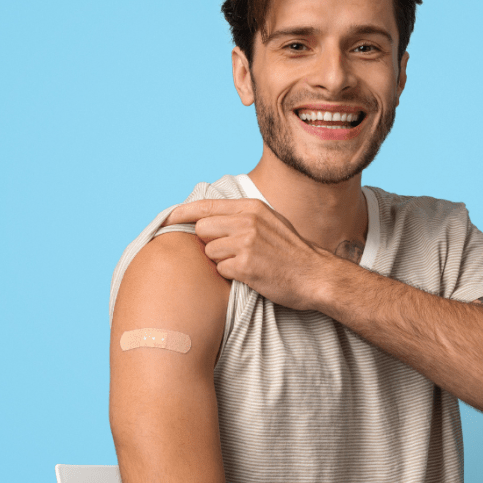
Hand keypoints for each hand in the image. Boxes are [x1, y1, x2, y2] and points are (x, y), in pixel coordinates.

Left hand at [162, 199, 329, 310]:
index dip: (181, 214)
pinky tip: (250, 275)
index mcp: (251, 207)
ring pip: (209, 251)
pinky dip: (231, 275)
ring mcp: (246, 242)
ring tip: (246, 264)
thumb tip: (209, 218)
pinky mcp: (245, 265)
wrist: (315, 275)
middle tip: (229, 253)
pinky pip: (220, 270)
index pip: (205, 206)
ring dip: (221, 261)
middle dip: (209, 243)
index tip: (167, 220)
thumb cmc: (291, 252)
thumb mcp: (270, 222)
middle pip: (202, 229)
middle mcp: (247, 220)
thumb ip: (242, 217)